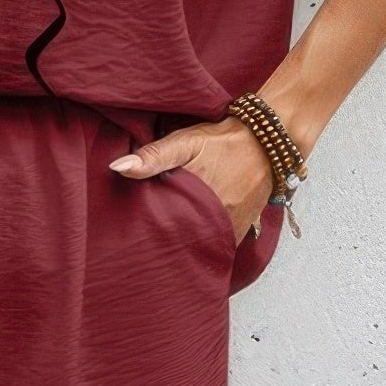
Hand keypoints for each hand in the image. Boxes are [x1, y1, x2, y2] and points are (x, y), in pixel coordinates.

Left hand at [109, 115, 274, 245]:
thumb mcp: (184, 143)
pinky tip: (194, 237)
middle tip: (149, 241)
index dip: (150, 233)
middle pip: (184, 241)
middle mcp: (218, 221)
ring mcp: (232, 227)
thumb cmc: (223, 141)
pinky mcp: (243, 228)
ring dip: (188, 243)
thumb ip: (153, 156)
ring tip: (169, 242)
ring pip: (203, 245)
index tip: (136, 234)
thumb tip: (118, 168)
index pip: (166, 231)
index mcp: (198, 203)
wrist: (267, 141)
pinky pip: (221, 244)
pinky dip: (208, 242)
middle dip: (167, 242)